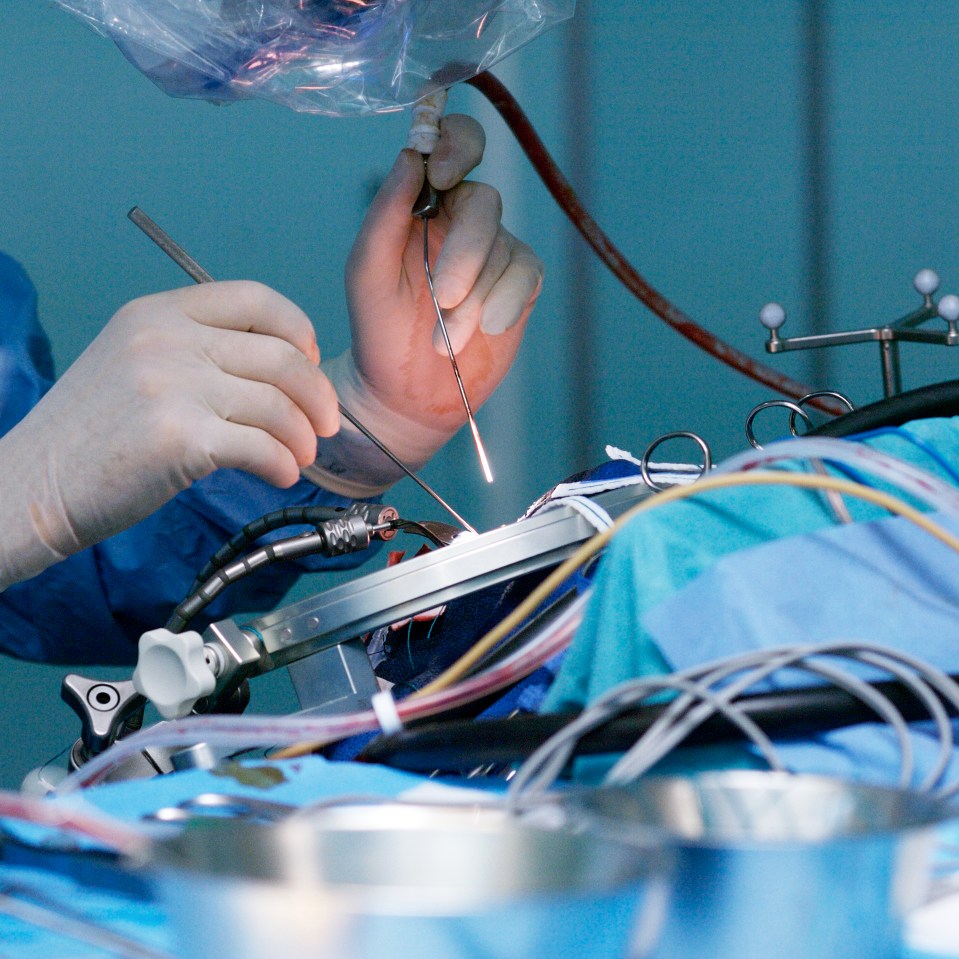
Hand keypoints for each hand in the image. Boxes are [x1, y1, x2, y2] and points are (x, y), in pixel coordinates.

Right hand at [0, 281, 336, 587]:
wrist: (35, 482)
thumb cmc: (92, 432)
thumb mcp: (135, 361)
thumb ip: (198, 350)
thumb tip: (282, 365)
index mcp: (160, 312)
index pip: (254, 298)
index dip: (297, 329)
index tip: (310, 362)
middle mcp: (167, 339)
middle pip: (280, 354)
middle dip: (317, 394)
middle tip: (326, 424)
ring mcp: (173, 386)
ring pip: (278, 404)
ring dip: (303, 436)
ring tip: (301, 456)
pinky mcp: (180, 438)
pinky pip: (262, 446)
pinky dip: (283, 464)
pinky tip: (280, 475)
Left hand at [309, 114, 543, 494]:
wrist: (405, 393)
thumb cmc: (379, 327)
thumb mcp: (367, 269)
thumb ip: (387, 212)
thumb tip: (412, 155)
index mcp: (424, 203)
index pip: (454, 146)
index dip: (456, 145)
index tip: (442, 174)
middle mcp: (464, 219)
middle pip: (484, 203)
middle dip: (464, 253)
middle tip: (443, 298)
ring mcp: (496, 253)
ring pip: (502, 248)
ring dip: (473, 299)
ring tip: (445, 341)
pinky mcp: (520, 286)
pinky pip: (525, 276)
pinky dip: (503, 304)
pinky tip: (483, 330)